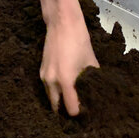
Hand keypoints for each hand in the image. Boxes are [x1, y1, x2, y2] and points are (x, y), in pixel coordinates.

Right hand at [40, 0, 98, 115]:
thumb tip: (97, 92)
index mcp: (66, 81)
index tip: (85, 111)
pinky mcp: (41, 72)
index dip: (79, 112)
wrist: (62, 24)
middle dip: (66, 111)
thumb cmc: (79, 41)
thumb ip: (92, 80)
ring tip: (71, 100)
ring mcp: (44, 77)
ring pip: (51, 99)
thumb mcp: (90, 62)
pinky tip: (64, 89)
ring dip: (59, 102)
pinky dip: (55, 92)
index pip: (71, 108)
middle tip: (77, 110)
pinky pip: (47, 89)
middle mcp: (52, 82)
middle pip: (57, 107)